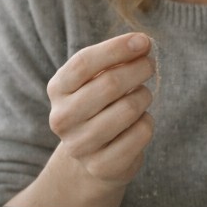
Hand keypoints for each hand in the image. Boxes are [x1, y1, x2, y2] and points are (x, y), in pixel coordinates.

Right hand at [46, 32, 155, 189]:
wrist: (92, 154)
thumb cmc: (98, 104)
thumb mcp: (97, 78)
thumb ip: (115, 59)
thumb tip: (142, 44)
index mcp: (57, 89)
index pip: (84, 62)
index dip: (117, 48)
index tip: (143, 41)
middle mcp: (62, 118)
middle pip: (109, 84)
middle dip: (138, 69)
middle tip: (149, 65)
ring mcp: (80, 145)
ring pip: (129, 108)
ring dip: (144, 95)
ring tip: (142, 95)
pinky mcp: (101, 166)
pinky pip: (140, 133)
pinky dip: (147, 121)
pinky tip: (139, 121)